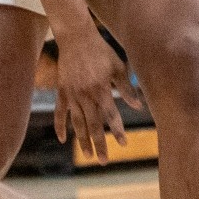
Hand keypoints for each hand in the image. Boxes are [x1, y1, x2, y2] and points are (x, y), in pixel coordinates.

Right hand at [53, 30, 143, 163]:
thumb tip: (139, 106)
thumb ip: (127, 88)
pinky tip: (63, 139)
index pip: (111, 116)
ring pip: (78, 122)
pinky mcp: (62, 91)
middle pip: (93, 125)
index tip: (123, 144)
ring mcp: (72, 94)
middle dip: (99, 144)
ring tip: (88, 156)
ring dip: (83, 140)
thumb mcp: (117, 66)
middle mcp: (85, 95)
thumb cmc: (100, 50)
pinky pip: (60, 112)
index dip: (117, 131)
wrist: (76, 37)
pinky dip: (61, 126)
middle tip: (104, 161)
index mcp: (101, 89)